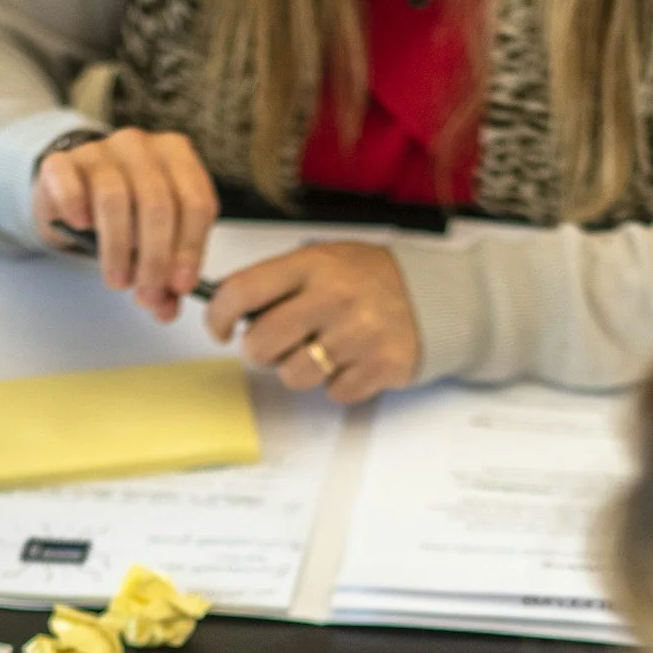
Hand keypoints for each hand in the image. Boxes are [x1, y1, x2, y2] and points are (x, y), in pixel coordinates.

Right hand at [31, 128, 220, 322]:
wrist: (73, 191)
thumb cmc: (124, 214)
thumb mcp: (153, 241)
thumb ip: (166, 274)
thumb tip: (166, 308)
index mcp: (176, 156)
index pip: (196, 202)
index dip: (191, 249)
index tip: (181, 285)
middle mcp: (140, 146)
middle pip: (157, 204)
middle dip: (154, 259)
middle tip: (147, 295)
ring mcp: (99, 149)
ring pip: (115, 197)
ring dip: (118, 249)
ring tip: (118, 281)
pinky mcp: (60, 161)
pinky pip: (69, 182)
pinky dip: (76, 208)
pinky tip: (81, 228)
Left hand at [203, 242, 419, 404]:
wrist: (433, 295)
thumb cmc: (367, 279)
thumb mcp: (322, 260)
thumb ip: (278, 282)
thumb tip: (230, 311)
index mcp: (312, 265)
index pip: (242, 290)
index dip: (218, 315)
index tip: (220, 328)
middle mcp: (333, 297)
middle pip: (261, 344)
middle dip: (258, 351)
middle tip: (272, 345)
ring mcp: (358, 334)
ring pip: (293, 375)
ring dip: (298, 370)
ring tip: (319, 350)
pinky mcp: (379, 366)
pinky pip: (333, 392)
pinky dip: (336, 382)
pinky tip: (350, 359)